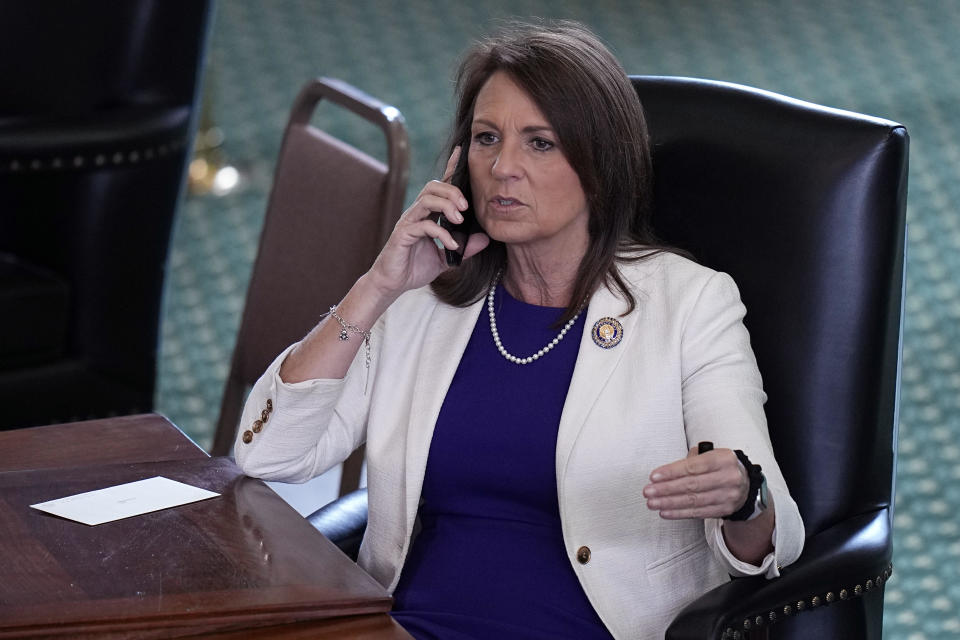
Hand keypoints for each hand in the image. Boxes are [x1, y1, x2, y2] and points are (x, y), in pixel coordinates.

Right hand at [367, 147, 489, 300]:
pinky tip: (453, 245)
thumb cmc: (416, 267)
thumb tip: (486, 238)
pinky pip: (423, 225)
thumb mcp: (448, 258)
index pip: (440, 186)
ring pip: (427, 200)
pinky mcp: (403, 235)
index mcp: (427, 214)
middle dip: (452, 192)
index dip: (450, 167)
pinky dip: (441, 233)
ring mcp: (408, 222)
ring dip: (447, 207)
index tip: (461, 151)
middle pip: (433, 186)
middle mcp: (417, 213)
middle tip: (467, 209)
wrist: (393, 283)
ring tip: (459, 221)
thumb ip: (465, 247)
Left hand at [643, 447, 748, 519]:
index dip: (672, 472)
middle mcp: (728, 477)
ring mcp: (728, 496)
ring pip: (693, 501)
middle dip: (666, 489)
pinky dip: (679, 513)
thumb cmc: (720, 466)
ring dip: (669, 503)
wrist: (745, 483)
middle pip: (692, 485)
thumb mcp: (711, 455)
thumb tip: (665, 473)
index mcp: (723, 459)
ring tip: (652, 503)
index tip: (653, 476)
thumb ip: (691, 460)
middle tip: (648, 492)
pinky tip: (665, 512)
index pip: (693, 466)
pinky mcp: (725, 509)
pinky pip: (698, 513)